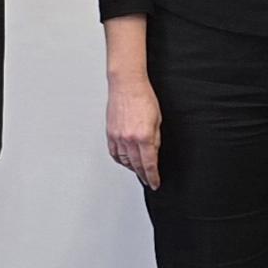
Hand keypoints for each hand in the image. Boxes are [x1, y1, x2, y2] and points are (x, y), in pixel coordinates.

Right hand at [106, 74, 161, 189]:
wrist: (127, 85)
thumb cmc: (143, 97)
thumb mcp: (157, 120)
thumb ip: (155, 139)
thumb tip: (154, 153)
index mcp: (144, 136)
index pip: (149, 164)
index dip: (153, 176)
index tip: (155, 183)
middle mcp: (129, 139)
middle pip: (136, 165)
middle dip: (143, 175)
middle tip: (148, 180)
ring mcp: (117, 136)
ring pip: (123, 160)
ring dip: (131, 168)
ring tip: (138, 170)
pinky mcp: (110, 133)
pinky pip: (113, 152)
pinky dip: (119, 159)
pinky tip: (124, 160)